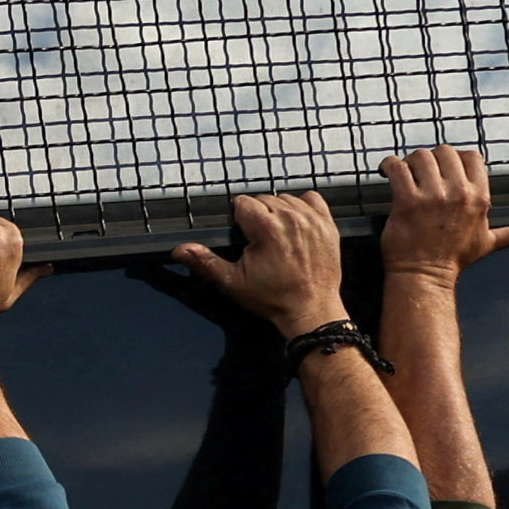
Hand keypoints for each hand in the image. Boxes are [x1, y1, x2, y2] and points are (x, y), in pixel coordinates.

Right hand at [167, 193, 346, 342]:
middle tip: (260, 243)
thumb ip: (205, 262)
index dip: (239, 219)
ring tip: (278, 237)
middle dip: (258, 217)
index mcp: (265, 227)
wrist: (311, 310)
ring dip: (279, 212)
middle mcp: (290, 217)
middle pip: (264, 199)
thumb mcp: (233, 282)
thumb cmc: (275, 298)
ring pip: (286, 198)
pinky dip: (302, 208)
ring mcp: (311, 219)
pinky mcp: (327, 224)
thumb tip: (181, 250)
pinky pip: (312, 200)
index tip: (244, 236)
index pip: (243, 203)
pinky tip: (297, 225)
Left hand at [378, 146, 508, 289]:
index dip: (456, 157)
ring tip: (404, 171)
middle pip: (444, 152)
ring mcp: (433, 197)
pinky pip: (397, 168)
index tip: (443, 167)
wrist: (426, 276)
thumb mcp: (487, 243)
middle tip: (420, 170)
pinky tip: (387, 170)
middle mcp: (459, 194)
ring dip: (409, 161)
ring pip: (421, 156)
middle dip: (431, 158)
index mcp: (479, 197)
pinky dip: (390, 165)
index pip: (472, 157)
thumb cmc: (454, 259)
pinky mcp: (407, 202)